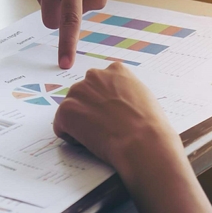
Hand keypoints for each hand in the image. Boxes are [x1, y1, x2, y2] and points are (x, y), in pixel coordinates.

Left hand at [53, 63, 183, 180]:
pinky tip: (90, 142)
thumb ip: (126, 91)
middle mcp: (94, 75)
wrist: (143, 142)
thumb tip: (118, 101)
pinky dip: (71, 137)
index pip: (101, 83)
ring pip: (72, 110)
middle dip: (90, 110)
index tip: (112, 115)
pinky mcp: (67, 110)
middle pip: (83, 94)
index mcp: (116, 70)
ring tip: (100, 136)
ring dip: (80, 123)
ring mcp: (78, 92)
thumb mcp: (143, 97)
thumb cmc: (150, 126)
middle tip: (104, 128)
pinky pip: (61, 126)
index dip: (105, 103)